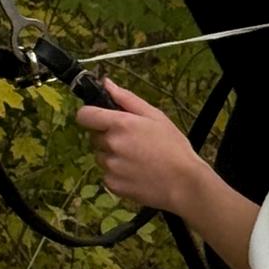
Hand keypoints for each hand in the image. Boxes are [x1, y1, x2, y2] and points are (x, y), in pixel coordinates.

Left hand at [72, 74, 203, 215]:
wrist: (184, 183)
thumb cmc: (174, 147)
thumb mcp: (155, 116)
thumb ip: (127, 99)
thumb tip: (106, 83)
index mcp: (120, 124)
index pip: (85, 115)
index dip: (90, 115)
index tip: (100, 119)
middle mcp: (111, 145)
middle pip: (95, 137)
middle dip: (108, 137)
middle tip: (132, 142)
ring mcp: (110, 166)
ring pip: (101, 156)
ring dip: (112, 155)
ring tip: (137, 159)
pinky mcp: (112, 184)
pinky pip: (107, 174)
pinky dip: (117, 173)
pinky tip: (136, 173)